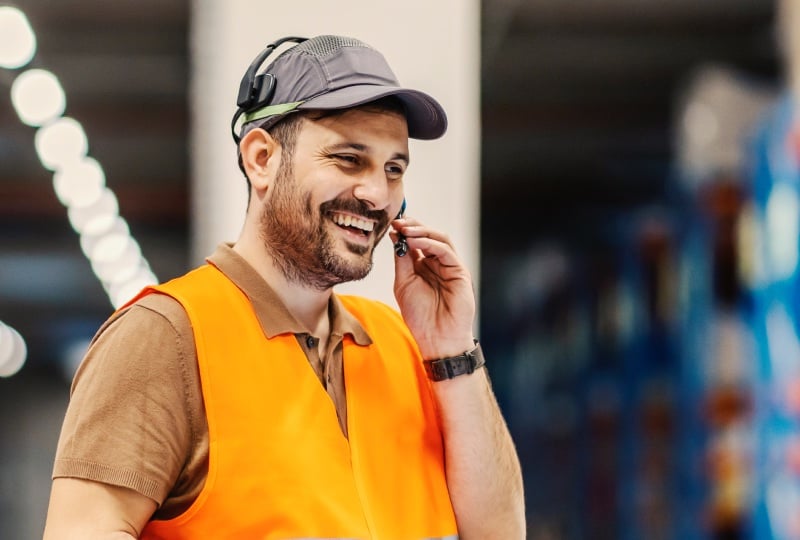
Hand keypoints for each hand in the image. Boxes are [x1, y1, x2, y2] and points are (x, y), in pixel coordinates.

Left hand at [390, 217, 475, 358]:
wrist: (436, 338)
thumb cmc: (420, 316)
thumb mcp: (403, 283)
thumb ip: (401, 260)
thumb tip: (396, 236)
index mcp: (423, 265)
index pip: (416, 241)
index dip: (405, 230)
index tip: (392, 225)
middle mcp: (437, 263)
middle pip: (428, 235)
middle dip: (413, 226)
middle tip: (398, 222)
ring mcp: (450, 266)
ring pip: (439, 239)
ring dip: (421, 231)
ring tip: (406, 230)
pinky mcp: (460, 271)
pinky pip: (446, 251)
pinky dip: (430, 243)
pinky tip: (415, 242)